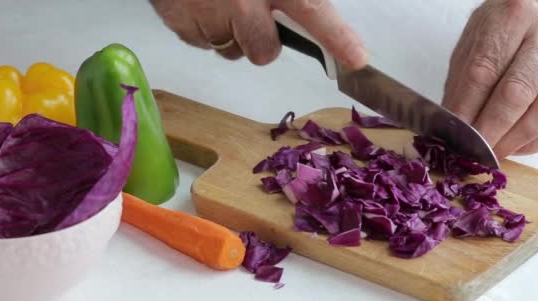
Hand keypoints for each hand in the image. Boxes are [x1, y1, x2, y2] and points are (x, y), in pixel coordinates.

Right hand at [150, 0, 366, 68]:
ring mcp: (208, 15)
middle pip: (264, 51)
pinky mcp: (181, 24)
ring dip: (230, 32)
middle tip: (251, 12)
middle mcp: (242, 0)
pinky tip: (200, 1)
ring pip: (231, 49)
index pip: (312, 11)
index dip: (336, 37)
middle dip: (260, 40)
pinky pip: (201, 42)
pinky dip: (202, 27)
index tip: (356, 58)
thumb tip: (306, 7)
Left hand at [442, 0, 537, 157]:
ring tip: (495, 152)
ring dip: (517, 139)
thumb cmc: (501, 31)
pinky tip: (519, 146)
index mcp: (511, 17)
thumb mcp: (472, 44)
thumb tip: (453, 124)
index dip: (468, 109)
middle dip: (493, 129)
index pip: (484, 71)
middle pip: (517, 92)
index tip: (456, 134)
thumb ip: (462, 82)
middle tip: (475, 151)